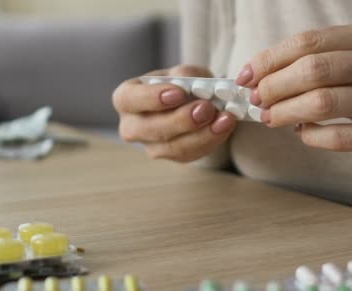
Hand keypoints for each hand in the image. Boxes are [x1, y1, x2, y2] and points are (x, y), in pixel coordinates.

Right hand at [113, 65, 236, 161]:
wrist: (195, 103)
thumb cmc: (181, 84)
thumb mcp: (184, 72)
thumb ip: (186, 75)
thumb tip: (193, 84)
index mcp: (127, 98)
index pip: (130, 99)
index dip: (152, 97)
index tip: (179, 93)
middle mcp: (132, 126)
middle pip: (150, 129)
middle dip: (181, 120)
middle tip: (206, 108)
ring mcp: (151, 146)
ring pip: (173, 147)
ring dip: (202, 135)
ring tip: (225, 119)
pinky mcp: (173, 157)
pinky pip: (190, 154)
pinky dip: (210, 141)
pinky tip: (224, 127)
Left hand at [236, 20, 351, 174]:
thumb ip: (325, 62)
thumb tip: (264, 76)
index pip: (311, 42)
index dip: (271, 59)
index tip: (247, 75)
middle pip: (314, 69)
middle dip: (274, 86)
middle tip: (256, 100)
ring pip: (324, 102)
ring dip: (287, 112)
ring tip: (271, 118)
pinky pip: (340, 136)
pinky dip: (312, 136)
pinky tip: (302, 134)